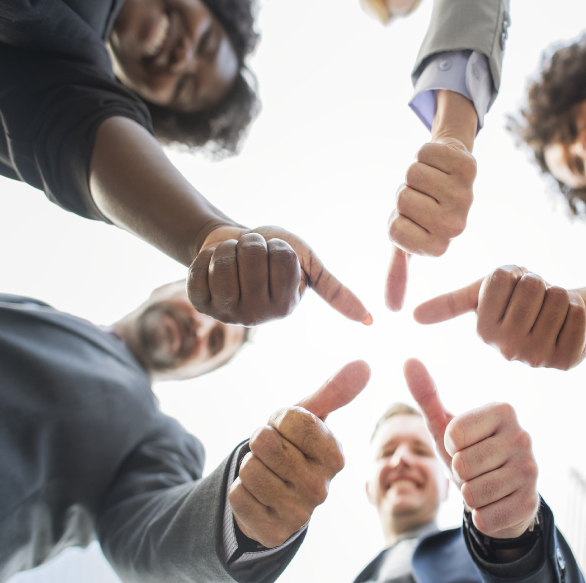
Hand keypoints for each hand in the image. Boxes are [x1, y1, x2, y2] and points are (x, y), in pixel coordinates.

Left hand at [189, 225, 371, 325]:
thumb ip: (335, 292)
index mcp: (286, 307)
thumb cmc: (275, 253)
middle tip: (251, 253)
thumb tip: (370, 321)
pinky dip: (205, 255)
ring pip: (225, 262)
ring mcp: (226, 312)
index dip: (277, 247)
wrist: (234, 244)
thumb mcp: (309, 266)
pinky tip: (212, 263)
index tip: (274, 255)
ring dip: (228, 247)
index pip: (283, 260)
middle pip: (252, 258)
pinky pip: (199, 269)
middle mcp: (257, 317)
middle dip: (252, 243)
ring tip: (233, 256)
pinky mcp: (199, 303)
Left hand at [228, 360, 371, 546]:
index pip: (292, 418)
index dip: (280, 419)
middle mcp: (322, 488)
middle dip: (261, 442)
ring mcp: (299, 513)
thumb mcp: (311, 417)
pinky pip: (237, 495)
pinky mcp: (273, 532)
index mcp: (336, 457)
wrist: (275, 496)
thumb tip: (364, 364)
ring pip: (249, 468)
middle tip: (273, 455)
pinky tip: (257, 497)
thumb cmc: (294, 448)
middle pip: (265, 441)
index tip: (286, 431)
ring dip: (250, 467)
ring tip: (266, 474)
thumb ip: (335, 391)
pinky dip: (239, 491)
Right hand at [385, 137, 475, 310]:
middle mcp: (456, 226)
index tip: (411, 219)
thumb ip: (399, 274)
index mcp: (439, 246)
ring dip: (414, 172)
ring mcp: (465, 196)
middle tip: (421, 196)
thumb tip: (390, 309)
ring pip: (412, 174)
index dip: (394, 217)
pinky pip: (425, 152)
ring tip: (430, 180)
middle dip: (404, 192)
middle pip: (402, 200)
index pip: (393, 230)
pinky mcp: (468, 167)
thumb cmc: (423, 209)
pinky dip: (426, 153)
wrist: (450, 172)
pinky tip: (440, 163)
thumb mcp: (408, 242)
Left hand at [404, 358, 538, 539]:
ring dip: (470, 496)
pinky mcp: (530, 503)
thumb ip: (426, 395)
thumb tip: (409, 361)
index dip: (450, 446)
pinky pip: (485, 517)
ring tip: (483, 487)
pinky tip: (494, 505)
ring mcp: (531, 470)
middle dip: (460, 475)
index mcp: (503, 411)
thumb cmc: (469, 453)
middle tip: (475, 471)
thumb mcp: (445, 426)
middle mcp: (523, 436)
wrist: (500, 494)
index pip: (454, 435)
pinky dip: (482, 516)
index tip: (463, 446)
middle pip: (462, 465)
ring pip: (473, 493)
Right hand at [414, 266, 585, 370]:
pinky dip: (577, 309)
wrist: (558, 319)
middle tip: (535, 301)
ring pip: (557, 298)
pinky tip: (567, 322)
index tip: (513, 292)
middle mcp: (507, 350)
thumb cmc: (518, 300)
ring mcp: (538, 358)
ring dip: (558, 295)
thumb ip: (450, 303)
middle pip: (532, 287)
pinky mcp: (567, 360)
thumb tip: (412, 316)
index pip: (502, 279)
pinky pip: (578, 314)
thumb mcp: (482, 294)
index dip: (513, 275)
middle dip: (537, 284)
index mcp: (483, 332)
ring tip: (550, 310)